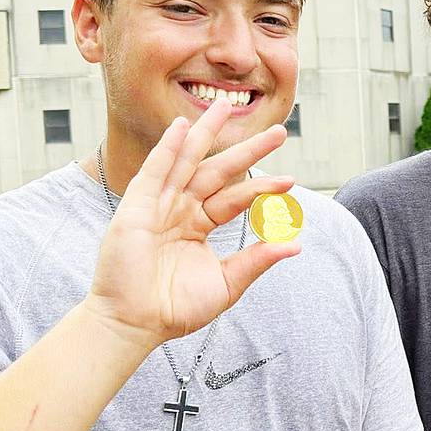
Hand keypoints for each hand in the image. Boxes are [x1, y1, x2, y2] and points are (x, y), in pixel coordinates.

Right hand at [85, 101, 299, 347]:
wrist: (136, 323)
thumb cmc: (175, 309)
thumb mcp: (226, 283)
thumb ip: (256, 260)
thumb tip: (294, 245)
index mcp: (199, 226)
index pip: (236, 199)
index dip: (261, 188)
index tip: (290, 181)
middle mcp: (180, 211)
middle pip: (218, 172)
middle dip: (247, 150)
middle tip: (277, 131)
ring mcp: (158, 206)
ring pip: (188, 162)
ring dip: (206, 134)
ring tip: (226, 107)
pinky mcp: (136, 206)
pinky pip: (156, 171)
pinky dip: (169, 148)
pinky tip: (184, 127)